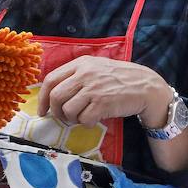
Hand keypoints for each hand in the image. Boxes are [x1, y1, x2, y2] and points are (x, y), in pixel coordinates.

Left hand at [36, 57, 171, 125]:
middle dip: (57, 112)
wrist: (145, 86)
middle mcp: (85, 74)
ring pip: (68, 110)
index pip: (51, 80)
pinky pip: (84, 119)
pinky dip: (87, 123)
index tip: (43, 111)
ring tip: (83, 117)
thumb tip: (53, 95)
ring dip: (73, 119)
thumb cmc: (119, 79)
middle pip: (56, 97)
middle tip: (65, 118)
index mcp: (80, 63)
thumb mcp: (96, 68)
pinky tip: (95, 119)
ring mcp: (94, 88)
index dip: (42, 98)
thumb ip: (76, 76)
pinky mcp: (103, 103)